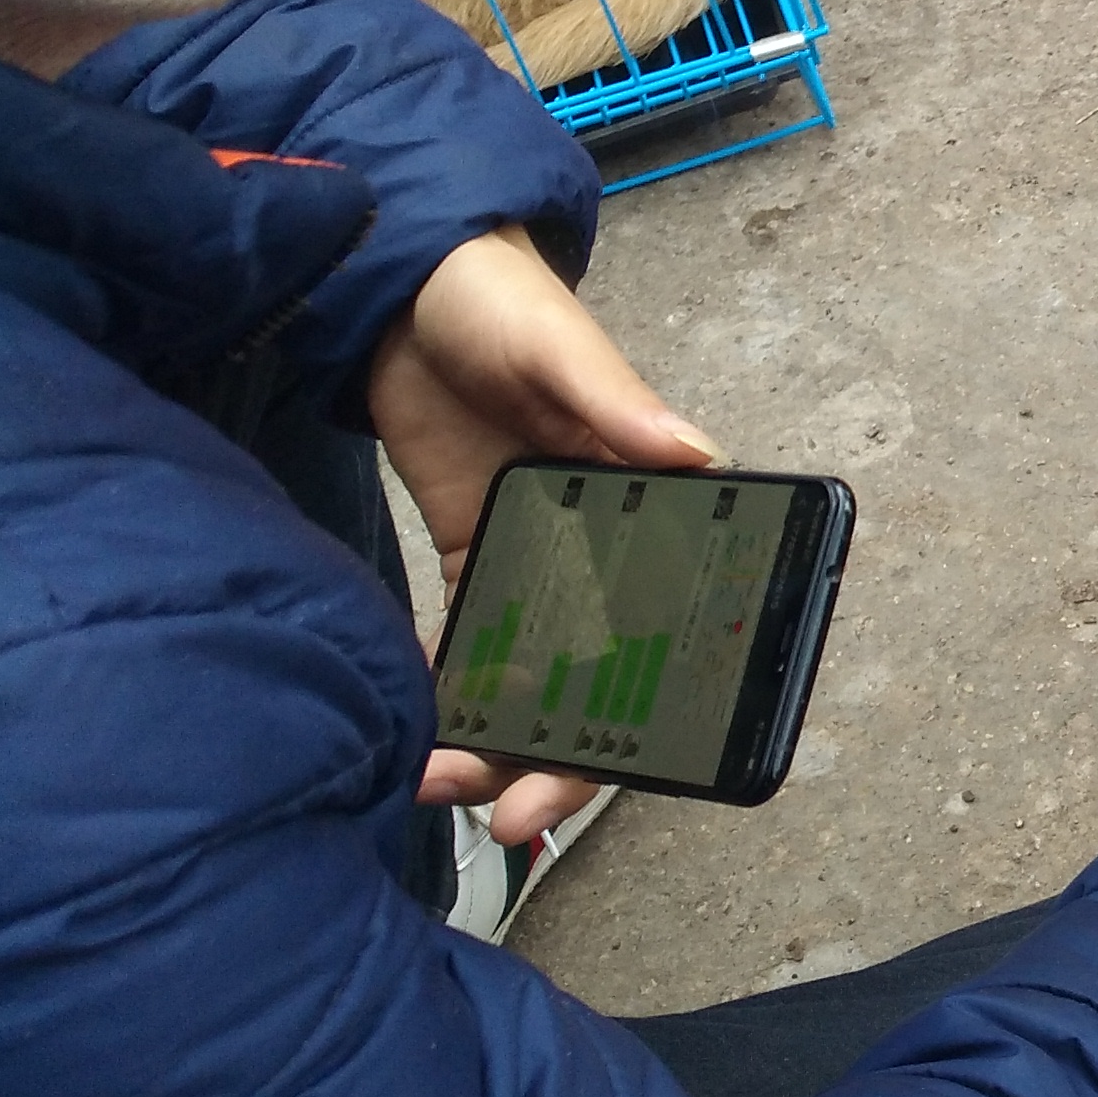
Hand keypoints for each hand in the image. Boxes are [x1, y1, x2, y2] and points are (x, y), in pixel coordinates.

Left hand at [371, 225, 713, 845]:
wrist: (399, 280)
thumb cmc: (498, 297)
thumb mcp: (558, 342)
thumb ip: (617, 400)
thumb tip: (699, 453)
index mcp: (647, 496)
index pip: (671, 627)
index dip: (644, 718)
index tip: (592, 775)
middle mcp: (604, 541)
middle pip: (602, 677)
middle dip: (556, 759)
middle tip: (503, 816)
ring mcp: (535, 551)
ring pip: (533, 672)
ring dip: (495, 737)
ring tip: (439, 779)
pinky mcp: (472, 548)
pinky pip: (468, 640)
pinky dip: (448, 688)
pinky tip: (416, 728)